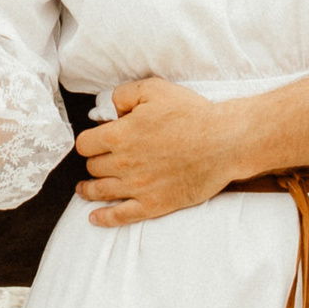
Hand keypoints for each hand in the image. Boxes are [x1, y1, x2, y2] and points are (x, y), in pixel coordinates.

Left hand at [74, 77, 240, 223]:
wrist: (223, 142)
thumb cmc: (192, 115)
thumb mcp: (154, 89)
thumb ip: (124, 95)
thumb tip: (111, 109)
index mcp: (120, 136)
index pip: (85, 144)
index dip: (90, 141)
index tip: (96, 142)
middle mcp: (123, 164)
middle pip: (93, 167)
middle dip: (95, 162)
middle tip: (101, 161)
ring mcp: (137, 187)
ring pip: (100, 191)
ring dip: (89, 190)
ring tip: (85, 190)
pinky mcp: (153, 205)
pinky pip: (121, 216)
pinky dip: (104, 218)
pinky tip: (95, 218)